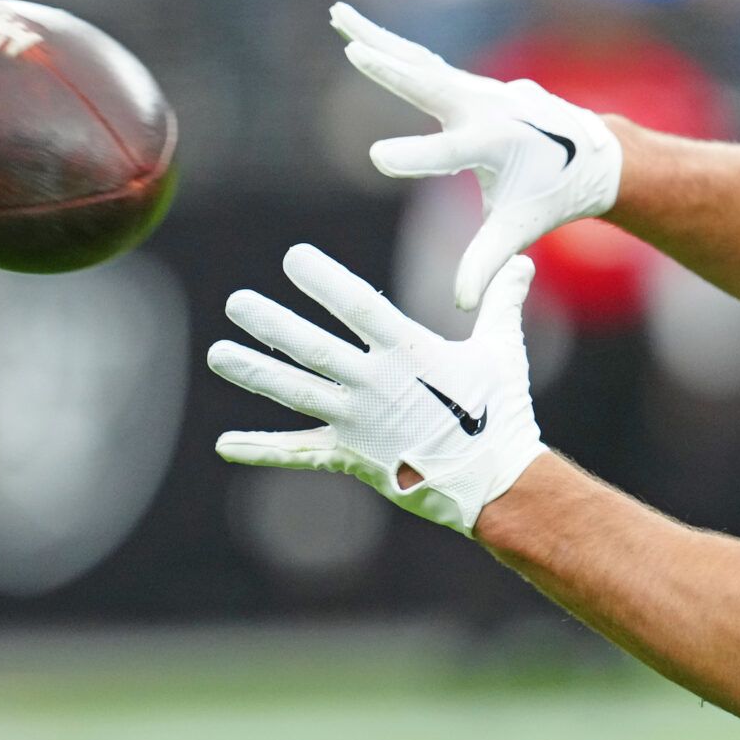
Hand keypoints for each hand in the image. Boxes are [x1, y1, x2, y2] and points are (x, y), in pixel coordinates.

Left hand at [209, 244, 545, 535]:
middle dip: (272, 324)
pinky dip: (262, 449)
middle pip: (312, 349)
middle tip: (235, 302)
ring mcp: (358, 422)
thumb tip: (522, 260)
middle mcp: (375, 385)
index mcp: (409, 353)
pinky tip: (224, 444)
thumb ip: (501, 302)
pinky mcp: (351, 457)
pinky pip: (300, 453)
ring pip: (296, 393)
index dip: (324, 281)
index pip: (358, 306)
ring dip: (254, 373)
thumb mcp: (502, 350)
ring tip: (217, 354)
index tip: (293, 257)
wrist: (496, 482)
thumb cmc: (501, 412)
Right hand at [331, 3, 622, 310]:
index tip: (378, 158)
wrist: (590, 153)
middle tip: (356, 51)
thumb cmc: (550, 194)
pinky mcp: (467, 83)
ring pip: (419, 62)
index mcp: (496, 145)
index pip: (448, 153)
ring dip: (378, 38)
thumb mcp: (518, 227)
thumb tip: (462, 305)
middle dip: (395, 73)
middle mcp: (486, 108)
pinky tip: (355, 26)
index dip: (416, 156)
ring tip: (338, 16)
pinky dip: (390, 44)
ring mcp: (477, 88)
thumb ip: (488, 262)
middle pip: (431, 87)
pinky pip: (422, 61)